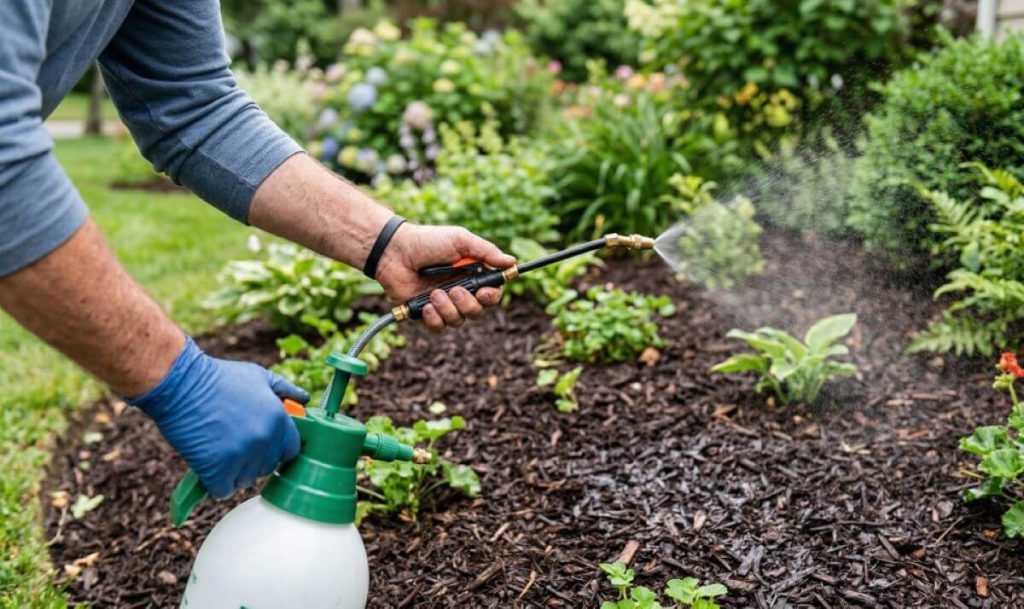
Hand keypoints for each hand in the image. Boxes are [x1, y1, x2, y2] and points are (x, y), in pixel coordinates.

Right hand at [127, 337, 308, 498]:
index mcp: (278, 420)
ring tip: (219, 450)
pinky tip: (207, 464)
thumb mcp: (258, 376)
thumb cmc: (219, 377)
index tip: (263, 445)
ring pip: (246, 480)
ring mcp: (241, 457)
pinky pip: (222, 490)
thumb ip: (285, 389)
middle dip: (254, 459)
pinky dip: (214, 482)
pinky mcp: (217, 470)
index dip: (276, 448)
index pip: (291, 450)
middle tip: (234, 443)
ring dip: (234, 472)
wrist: (181, 383)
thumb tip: (304, 398)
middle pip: (268, 467)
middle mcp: (264, 441)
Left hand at [375, 223, 515, 331]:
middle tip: (455, 291)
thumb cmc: (427, 242)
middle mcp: (460, 292)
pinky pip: (439, 327)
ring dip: (448, 309)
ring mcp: (443, 304)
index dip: (492, 297)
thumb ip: (486, 251)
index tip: (485, 292)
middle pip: (478, 312)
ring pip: (459, 321)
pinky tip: (427, 306)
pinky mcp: (426, 314)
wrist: (394, 252)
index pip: (491, 294)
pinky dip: (435, 319)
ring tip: (434, 293)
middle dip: (468, 304)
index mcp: (471, 275)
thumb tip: (511, 261)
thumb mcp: (460, 240)